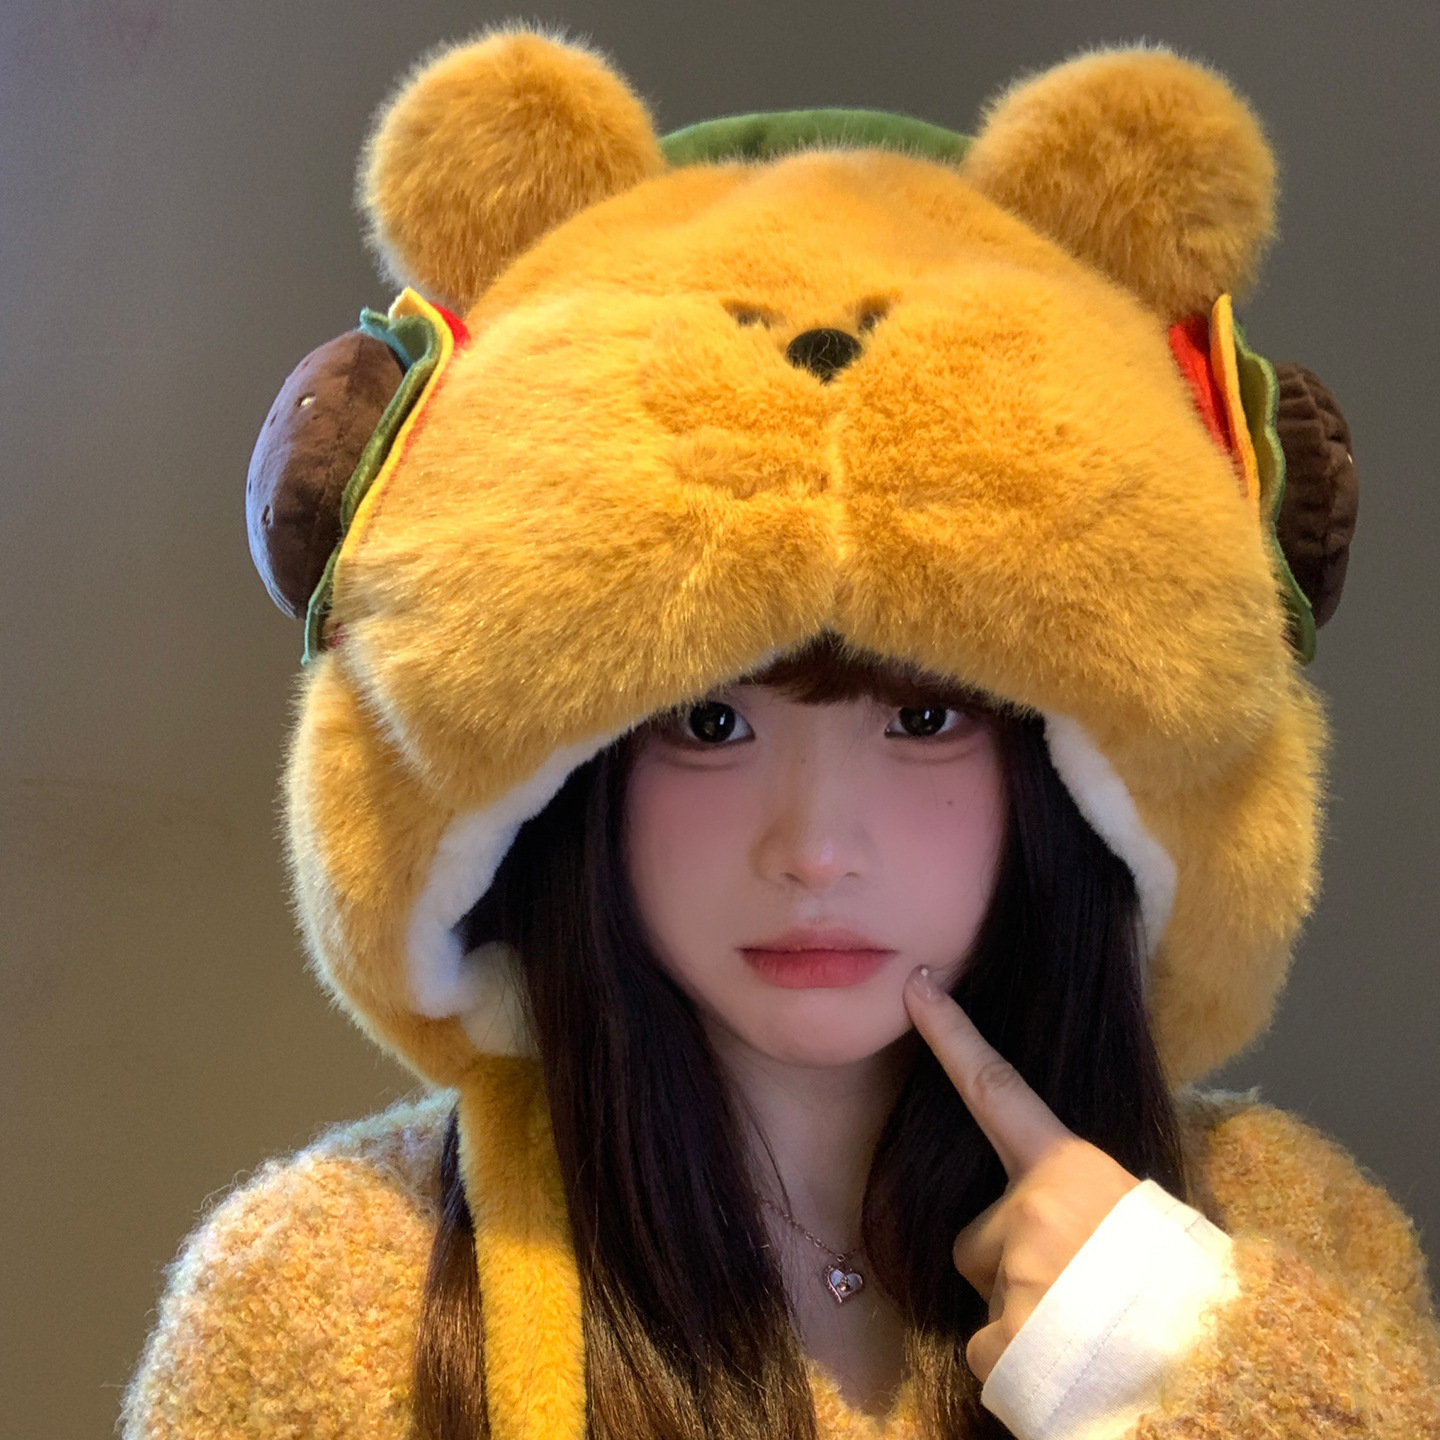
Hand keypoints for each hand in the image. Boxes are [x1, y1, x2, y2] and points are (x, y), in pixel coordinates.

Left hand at [903, 967, 1139, 1381]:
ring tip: (1078, 1330)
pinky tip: (1063, 1365)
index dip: (952, 1036)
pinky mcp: (1006, 1338)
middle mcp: (1030, 1211)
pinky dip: (1016, 1364)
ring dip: (1018, 1315)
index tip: (916, 989)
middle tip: (1067, 1291)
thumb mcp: (1137, 1213)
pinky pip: (988, 1352)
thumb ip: (1079, 1199)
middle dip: (1006, 1265)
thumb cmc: (1180, 1284)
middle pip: (974, 1237)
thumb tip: (1062, 1212)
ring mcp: (1015, 1273)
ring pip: (987, 1295)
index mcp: (1068, 1167)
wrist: (1212, 1361)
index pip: (996, 1087)